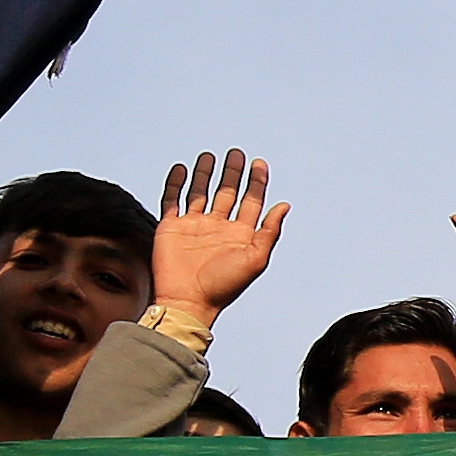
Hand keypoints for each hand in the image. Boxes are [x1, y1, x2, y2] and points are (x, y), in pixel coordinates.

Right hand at [153, 148, 283, 321]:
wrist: (187, 302)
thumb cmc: (223, 286)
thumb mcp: (255, 259)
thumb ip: (269, 231)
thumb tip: (285, 205)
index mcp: (239, 234)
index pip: (250, 201)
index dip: (256, 182)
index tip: (259, 163)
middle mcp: (217, 227)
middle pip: (227, 192)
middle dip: (232, 172)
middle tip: (236, 153)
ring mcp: (193, 226)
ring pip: (200, 192)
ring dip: (205, 174)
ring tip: (209, 156)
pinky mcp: (171, 227)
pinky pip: (172, 200)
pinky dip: (175, 183)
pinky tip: (181, 169)